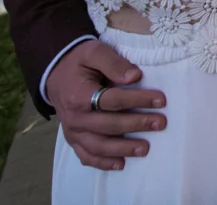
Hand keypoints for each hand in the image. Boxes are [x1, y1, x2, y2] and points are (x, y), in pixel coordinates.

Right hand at [48, 39, 165, 170]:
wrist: (56, 74)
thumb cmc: (79, 62)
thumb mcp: (94, 52)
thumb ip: (114, 62)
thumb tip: (135, 76)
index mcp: (79, 95)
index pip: (112, 100)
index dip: (137, 100)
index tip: (161, 100)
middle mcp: (74, 117)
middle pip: (108, 125)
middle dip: (136, 125)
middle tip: (160, 123)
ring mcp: (73, 131)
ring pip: (98, 146)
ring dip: (123, 149)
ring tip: (145, 149)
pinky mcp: (74, 139)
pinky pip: (86, 156)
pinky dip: (103, 163)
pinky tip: (121, 164)